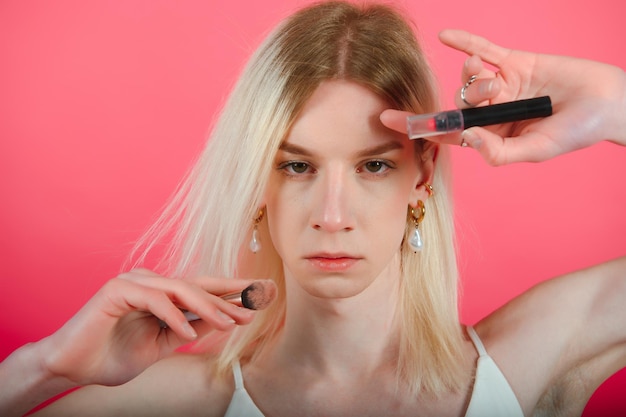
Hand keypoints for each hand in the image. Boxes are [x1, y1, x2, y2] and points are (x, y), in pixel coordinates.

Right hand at [37, 269, 255, 386]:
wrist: (72, 367)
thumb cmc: (113, 356)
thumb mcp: (163, 344)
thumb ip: (189, 329)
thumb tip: (224, 319)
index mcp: (161, 294)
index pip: (202, 290)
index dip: (231, 294)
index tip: (259, 300)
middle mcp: (150, 282)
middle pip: (198, 284)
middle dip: (230, 293)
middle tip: (257, 301)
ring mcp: (134, 282)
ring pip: (180, 288)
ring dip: (208, 306)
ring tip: (231, 323)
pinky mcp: (118, 289)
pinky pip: (154, 300)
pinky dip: (173, 316)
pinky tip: (187, 332)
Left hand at [381, 29, 625, 164]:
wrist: (608, 101)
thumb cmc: (575, 131)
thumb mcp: (536, 149)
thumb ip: (500, 151)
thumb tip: (466, 139)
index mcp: (492, 135)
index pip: (447, 133)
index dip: (418, 126)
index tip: (385, 119)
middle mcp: (492, 111)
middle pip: (458, 104)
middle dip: (468, 100)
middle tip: (495, 96)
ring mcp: (501, 85)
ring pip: (470, 79)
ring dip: (476, 78)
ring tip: (500, 81)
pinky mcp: (513, 62)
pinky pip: (485, 50)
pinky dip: (466, 43)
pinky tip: (445, 37)